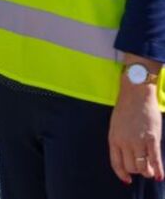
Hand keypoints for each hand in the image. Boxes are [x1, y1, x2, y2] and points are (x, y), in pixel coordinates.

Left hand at [110, 67, 164, 182]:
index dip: (122, 174)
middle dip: (137, 170)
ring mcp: (138, 141)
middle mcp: (124, 142)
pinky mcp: (152, 138)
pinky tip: (161, 176)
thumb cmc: (126, 108)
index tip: (127, 179)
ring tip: (151, 171)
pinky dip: (159, 170)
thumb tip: (127, 157)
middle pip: (131, 167)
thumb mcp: (116, 125)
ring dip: (148, 172)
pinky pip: (155, 159)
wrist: (136, 93)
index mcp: (113, 138)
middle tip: (143, 168)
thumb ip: (120, 140)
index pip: (116, 163)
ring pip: (143, 167)